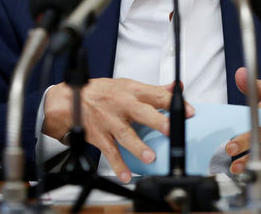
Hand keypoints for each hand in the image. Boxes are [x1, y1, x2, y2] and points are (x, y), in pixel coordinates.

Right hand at [42, 78, 192, 182]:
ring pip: (125, 134)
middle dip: (157, 121)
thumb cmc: (103, 93)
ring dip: (138, 147)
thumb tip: (177, 86)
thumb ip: (154, 90)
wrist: (70, 100)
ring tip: (150, 157)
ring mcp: (110, 122)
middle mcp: (122, 106)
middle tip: (171, 130)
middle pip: (141, 113)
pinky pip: (109, 152)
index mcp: (132, 91)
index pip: (156, 95)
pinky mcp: (100, 136)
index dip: (173, 102)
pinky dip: (118, 165)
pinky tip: (126, 174)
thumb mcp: (129, 85)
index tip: (189, 111)